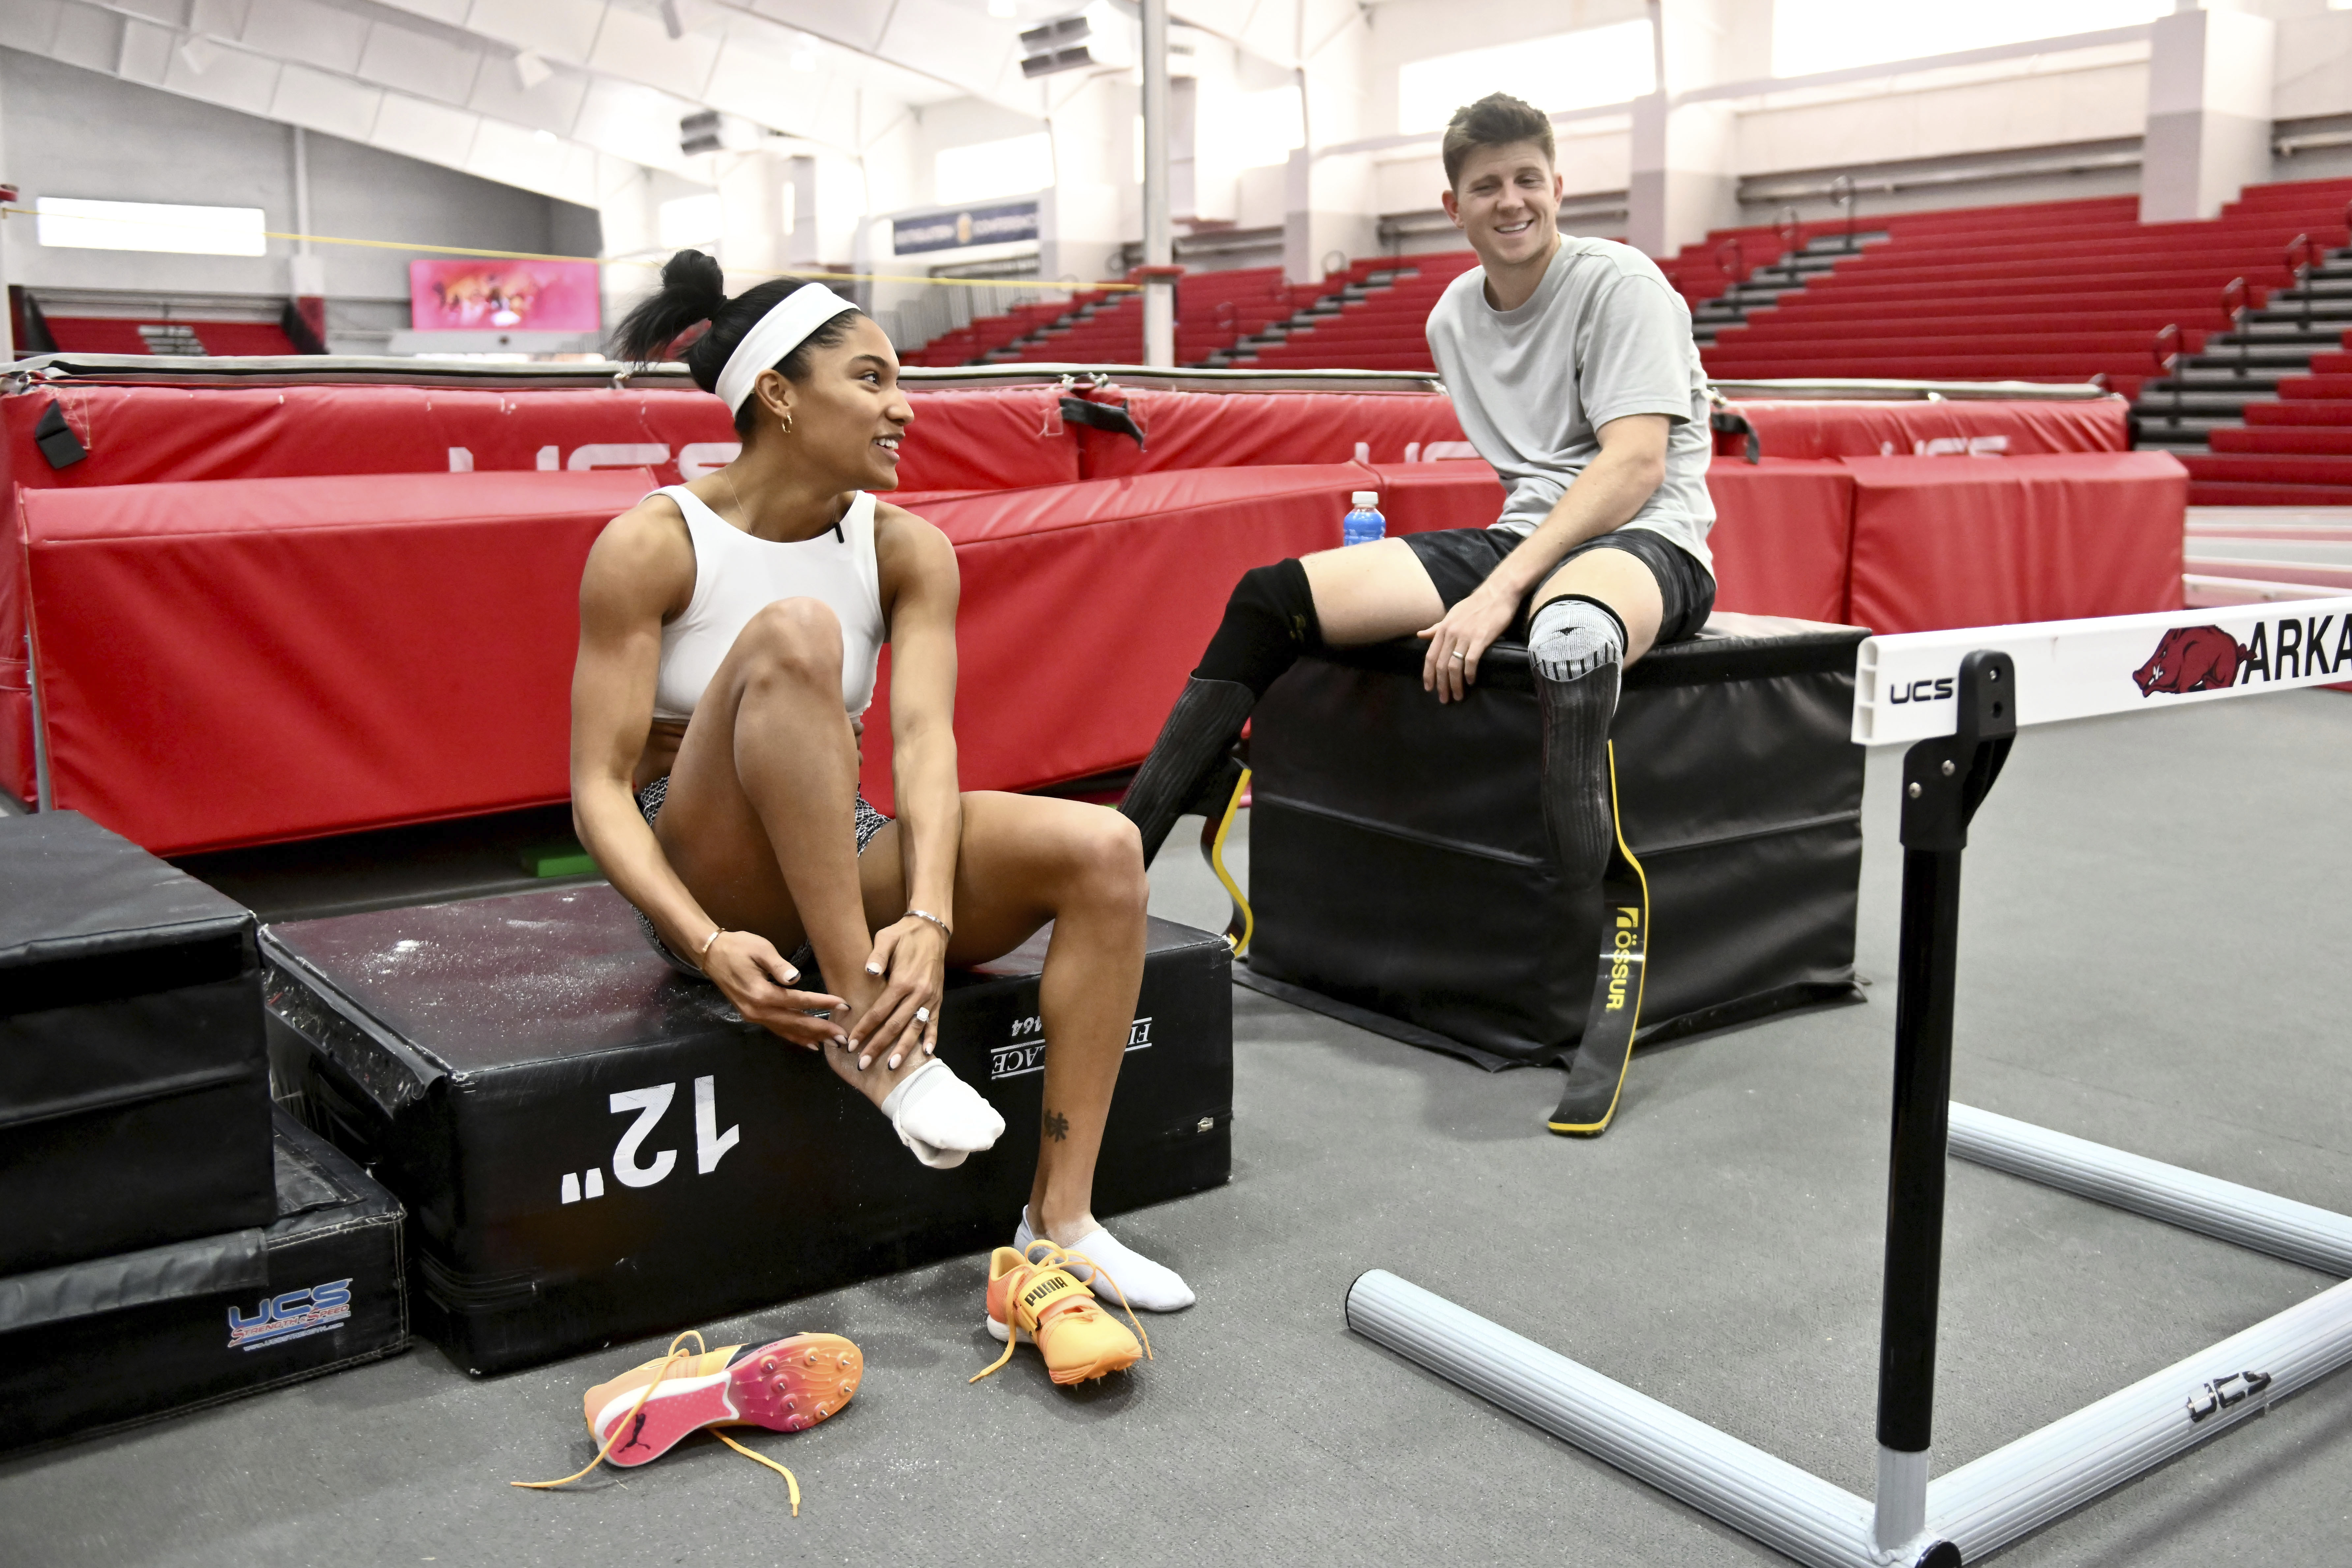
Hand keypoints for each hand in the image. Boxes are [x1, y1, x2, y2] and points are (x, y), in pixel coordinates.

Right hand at [701, 931, 846, 1048]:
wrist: (711, 954)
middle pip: (796, 1022)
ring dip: (811, 1037)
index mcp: (762, 993)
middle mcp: (758, 1010)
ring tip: (833, 1044)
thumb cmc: (738, 946)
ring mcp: (754, 1015)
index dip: (822, 1003)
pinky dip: (795, 1038)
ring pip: (787, 1030)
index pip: (799, 1001)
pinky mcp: (752, 1015)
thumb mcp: (760, 949)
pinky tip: (810, 1044)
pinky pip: (777, 1030)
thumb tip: (794, 978)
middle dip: (822, 1030)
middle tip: (844, 1038)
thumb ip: (778, 965)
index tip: (843, 1005)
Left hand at [847, 916, 947, 1070]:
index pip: (879, 1011)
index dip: (865, 1029)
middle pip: (895, 1025)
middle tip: (864, 1064)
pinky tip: (925, 1054)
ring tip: (892, 1066)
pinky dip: (931, 1038)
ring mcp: (930, 998)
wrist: (932, 930)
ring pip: (914, 1029)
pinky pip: (934, 1023)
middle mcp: (918, 993)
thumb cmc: (904, 935)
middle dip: (879, 1046)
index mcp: (902, 981)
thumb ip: (877, 956)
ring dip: (903, 1049)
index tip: (851, 1044)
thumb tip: (868, 971)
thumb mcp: (886, 938)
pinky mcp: (937, 1000)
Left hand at [1417, 581, 1519, 702]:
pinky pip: (1470, 661)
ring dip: (1455, 684)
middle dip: (1441, 685)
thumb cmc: (1475, 605)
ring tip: (1458, 695)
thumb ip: (1436, 628)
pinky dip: (1469, 674)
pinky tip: (1471, 681)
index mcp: (1443, 629)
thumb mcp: (1452, 614)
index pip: (1430, 657)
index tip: (1429, 688)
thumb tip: (1420, 634)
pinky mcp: (1481, 638)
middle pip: (1441, 665)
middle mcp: (1451, 633)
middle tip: (1444, 699)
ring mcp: (1465, 636)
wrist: (1497, 593)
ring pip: (1454, 666)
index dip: (1428, 675)